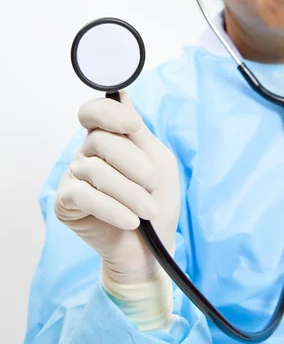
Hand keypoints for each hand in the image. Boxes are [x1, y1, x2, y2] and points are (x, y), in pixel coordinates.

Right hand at [54, 90, 180, 284]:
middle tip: (153, 184)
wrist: (149, 248)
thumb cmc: (157, 202)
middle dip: (134, 164)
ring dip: (130, 193)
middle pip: (101, 140)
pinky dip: (112, 209)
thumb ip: (140, 135)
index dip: (110, 113)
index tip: (133, 126)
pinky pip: (84, 196)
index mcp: (109, 137)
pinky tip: (130, 221)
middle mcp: (87, 151)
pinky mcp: (64, 201)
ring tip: (149, 211)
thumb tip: (121, 96)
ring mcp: (73, 175)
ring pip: (97, 170)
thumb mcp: (158, 164)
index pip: (95, 111)